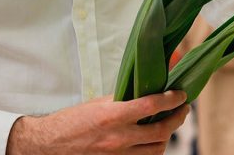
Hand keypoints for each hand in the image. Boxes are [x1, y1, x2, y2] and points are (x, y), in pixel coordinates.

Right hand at [6, 91, 188, 154]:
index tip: (180, 95)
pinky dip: (153, 150)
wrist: (50, 145)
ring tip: (169, 124)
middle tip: (182, 109)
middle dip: (177, 118)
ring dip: (167, 136)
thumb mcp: (98, 103)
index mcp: (112, 116)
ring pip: (156, 149)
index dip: (171, 99)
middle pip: (160, 131)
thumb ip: (123, 98)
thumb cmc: (72, 121)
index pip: (151, 105)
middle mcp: (118, 137)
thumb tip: (148, 84)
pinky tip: (154, 141)